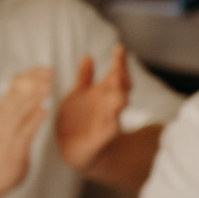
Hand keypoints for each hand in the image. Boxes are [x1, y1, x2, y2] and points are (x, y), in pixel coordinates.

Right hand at [0, 68, 51, 197]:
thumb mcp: (0, 124)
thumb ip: (10, 108)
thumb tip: (21, 87)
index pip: (12, 90)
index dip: (28, 77)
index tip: (42, 67)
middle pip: (16, 97)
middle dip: (33, 82)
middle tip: (48, 70)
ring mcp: (5, 135)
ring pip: (20, 112)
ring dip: (34, 97)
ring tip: (48, 84)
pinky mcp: (13, 149)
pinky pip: (24, 133)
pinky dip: (33, 120)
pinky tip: (44, 110)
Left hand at [54, 45, 132, 171]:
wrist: (76, 150)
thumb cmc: (79, 120)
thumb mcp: (78, 95)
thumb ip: (85, 77)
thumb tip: (87, 56)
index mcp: (104, 93)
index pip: (115, 74)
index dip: (119, 62)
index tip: (119, 48)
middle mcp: (110, 103)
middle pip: (121, 86)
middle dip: (122, 77)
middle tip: (118, 66)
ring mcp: (109, 119)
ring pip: (118, 105)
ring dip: (119, 96)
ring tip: (117, 87)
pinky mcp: (103, 136)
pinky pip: (109, 128)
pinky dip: (112, 122)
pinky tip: (112, 115)